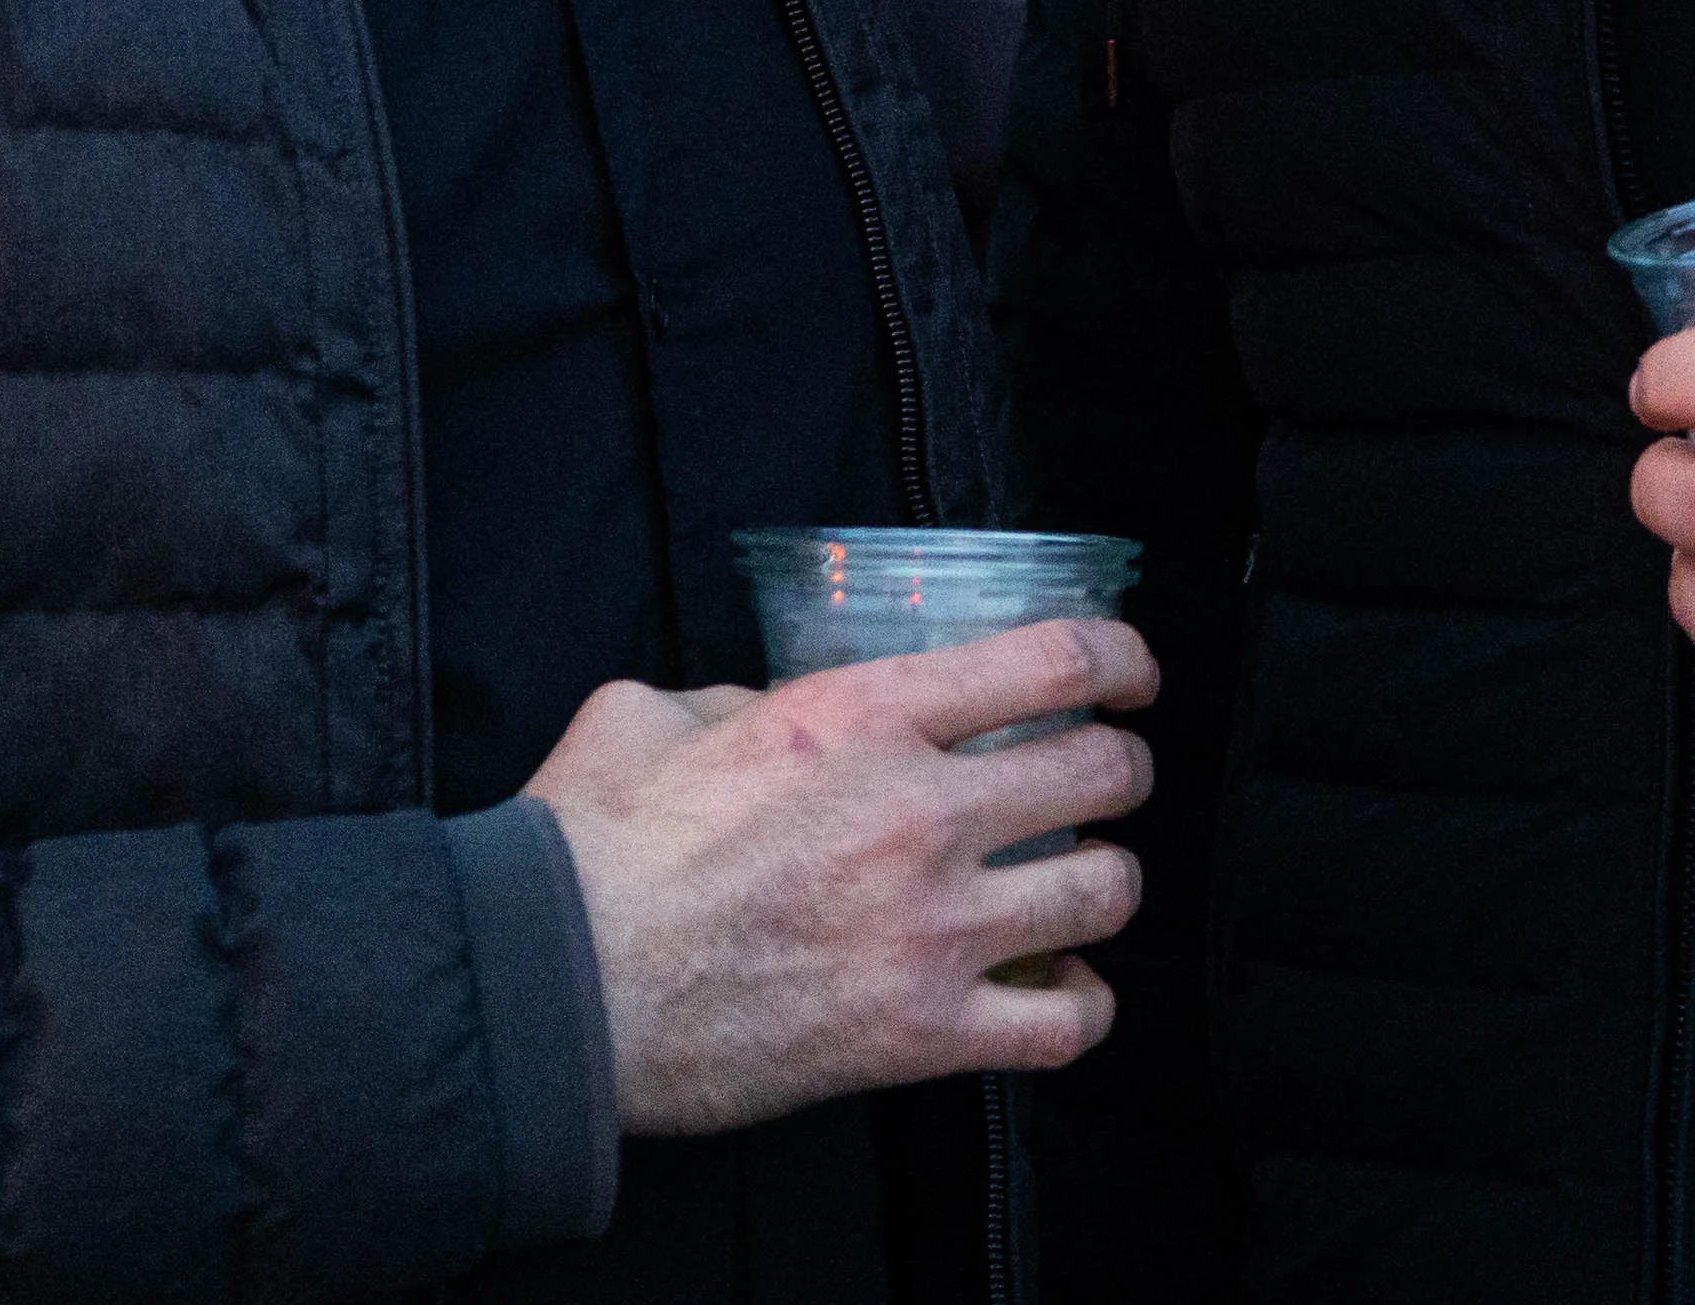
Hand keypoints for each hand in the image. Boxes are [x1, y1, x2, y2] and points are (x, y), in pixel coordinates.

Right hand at [527, 616, 1155, 1137]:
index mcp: (865, 716)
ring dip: (1105, 882)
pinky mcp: (922, 1034)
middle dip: (1119, 770)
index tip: (1132, 677)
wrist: (563, 987)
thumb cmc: (593, 850)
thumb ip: (725, 698)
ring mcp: (933, 928)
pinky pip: (1064, 1028)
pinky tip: (1064, 990)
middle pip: (1103, 772)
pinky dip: (1082, 1008)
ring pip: (1105, 891)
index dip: (1120, 660)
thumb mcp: (650, 713)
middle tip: (1102, 782)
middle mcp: (922, 811)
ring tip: (1082, 883)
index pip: (1053, 659)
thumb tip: (749, 715)